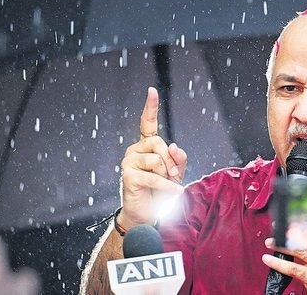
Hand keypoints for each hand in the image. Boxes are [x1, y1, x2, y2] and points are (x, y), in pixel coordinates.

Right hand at [119, 87, 186, 227]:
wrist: (148, 214)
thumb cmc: (160, 192)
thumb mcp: (175, 173)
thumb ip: (178, 159)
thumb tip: (174, 147)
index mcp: (146, 146)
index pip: (147, 123)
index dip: (150, 107)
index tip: (152, 91)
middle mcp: (136, 150)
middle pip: (159, 143)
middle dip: (171, 161)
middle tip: (174, 176)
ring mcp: (130, 162)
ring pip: (157, 159)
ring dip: (167, 174)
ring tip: (167, 185)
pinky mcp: (128, 175)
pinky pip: (154, 176)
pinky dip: (167, 185)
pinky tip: (175, 191)